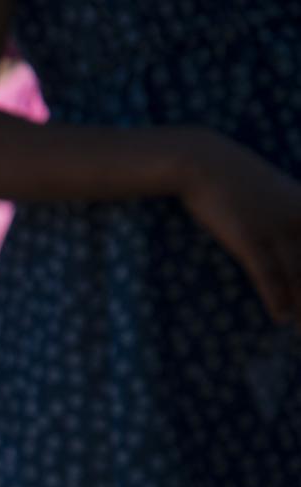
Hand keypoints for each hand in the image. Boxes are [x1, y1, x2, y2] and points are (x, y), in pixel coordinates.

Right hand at [179, 133, 300, 327]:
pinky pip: (267, 274)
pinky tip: (281, 317)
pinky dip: (276, 297)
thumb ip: (290, 213)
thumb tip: (292, 240)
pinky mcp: (249, 238)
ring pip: (299, 274)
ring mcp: (274, 228)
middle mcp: (298, 218)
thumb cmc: (235, 179)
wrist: (203, 162)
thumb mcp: (273, 193)